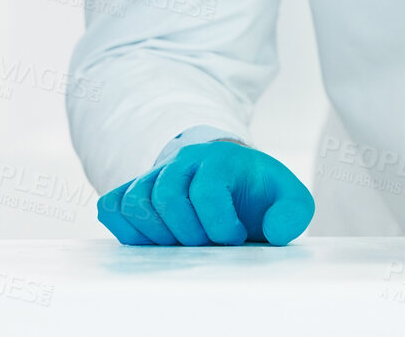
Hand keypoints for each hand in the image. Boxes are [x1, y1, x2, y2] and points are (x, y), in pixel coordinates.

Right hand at [97, 140, 314, 245]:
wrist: (234, 181)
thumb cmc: (258, 195)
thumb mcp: (290, 199)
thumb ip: (293, 213)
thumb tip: (272, 230)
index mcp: (221, 158)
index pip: (206, 190)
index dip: (220, 226)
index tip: (235, 239)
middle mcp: (182, 160)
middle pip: (166, 195)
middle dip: (188, 233)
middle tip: (207, 245)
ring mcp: (154, 175)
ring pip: (135, 202)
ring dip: (158, 235)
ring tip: (183, 245)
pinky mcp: (134, 191)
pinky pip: (112, 207)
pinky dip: (127, 229)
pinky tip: (154, 242)